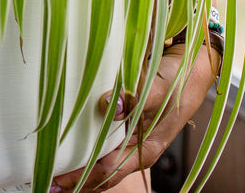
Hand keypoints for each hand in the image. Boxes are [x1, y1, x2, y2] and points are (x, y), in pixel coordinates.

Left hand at [50, 40, 217, 192]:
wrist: (196, 64)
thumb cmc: (181, 79)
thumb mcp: (160, 88)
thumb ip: (135, 98)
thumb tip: (109, 105)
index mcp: (146, 149)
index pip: (106, 171)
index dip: (81, 177)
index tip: (56, 179)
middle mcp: (138, 148)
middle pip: (103, 173)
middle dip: (77, 181)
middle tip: (48, 183)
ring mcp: (135, 137)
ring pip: (103, 160)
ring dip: (82, 167)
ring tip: (56, 171)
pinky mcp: (131, 122)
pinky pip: (107, 142)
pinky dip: (91, 148)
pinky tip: (75, 144)